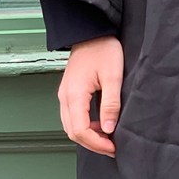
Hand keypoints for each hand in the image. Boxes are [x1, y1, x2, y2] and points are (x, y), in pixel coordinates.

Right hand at [58, 36, 123, 157]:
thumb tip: (109, 129)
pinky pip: (73, 116)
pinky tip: (100, 123)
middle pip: (73, 132)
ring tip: (108, 138)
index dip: (97, 144)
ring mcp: (65, 94)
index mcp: (74, 95)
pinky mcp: (70, 91)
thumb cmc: (103, 48)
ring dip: (88, 136)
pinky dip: (85, 125)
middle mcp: (65, 97)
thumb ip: (111, 103)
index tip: (113, 147)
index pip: (80, 131)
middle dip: (92, 144)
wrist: (91, 30)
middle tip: (112, 147)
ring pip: (71, 125)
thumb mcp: (113, 75)